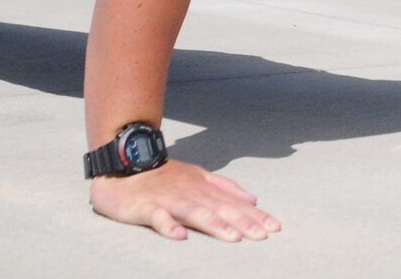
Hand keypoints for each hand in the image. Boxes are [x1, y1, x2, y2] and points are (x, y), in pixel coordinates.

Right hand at [88, 159, 280, 242]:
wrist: (125, 164)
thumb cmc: (163, 175)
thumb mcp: (198, 176)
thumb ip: (225, 187)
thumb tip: (253, 198)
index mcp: (203, 187)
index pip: (233, 203)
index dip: (254, 215)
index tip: (274, 227)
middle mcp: (190, 193)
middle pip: (220, 208)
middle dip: (243, 222)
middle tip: (263, 235)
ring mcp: (168, 199)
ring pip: (194, 212)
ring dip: (214, 224)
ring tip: (233, 237)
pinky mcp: (146, 207)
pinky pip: (158, 217)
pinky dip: (169, 226)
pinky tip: (180, 237)